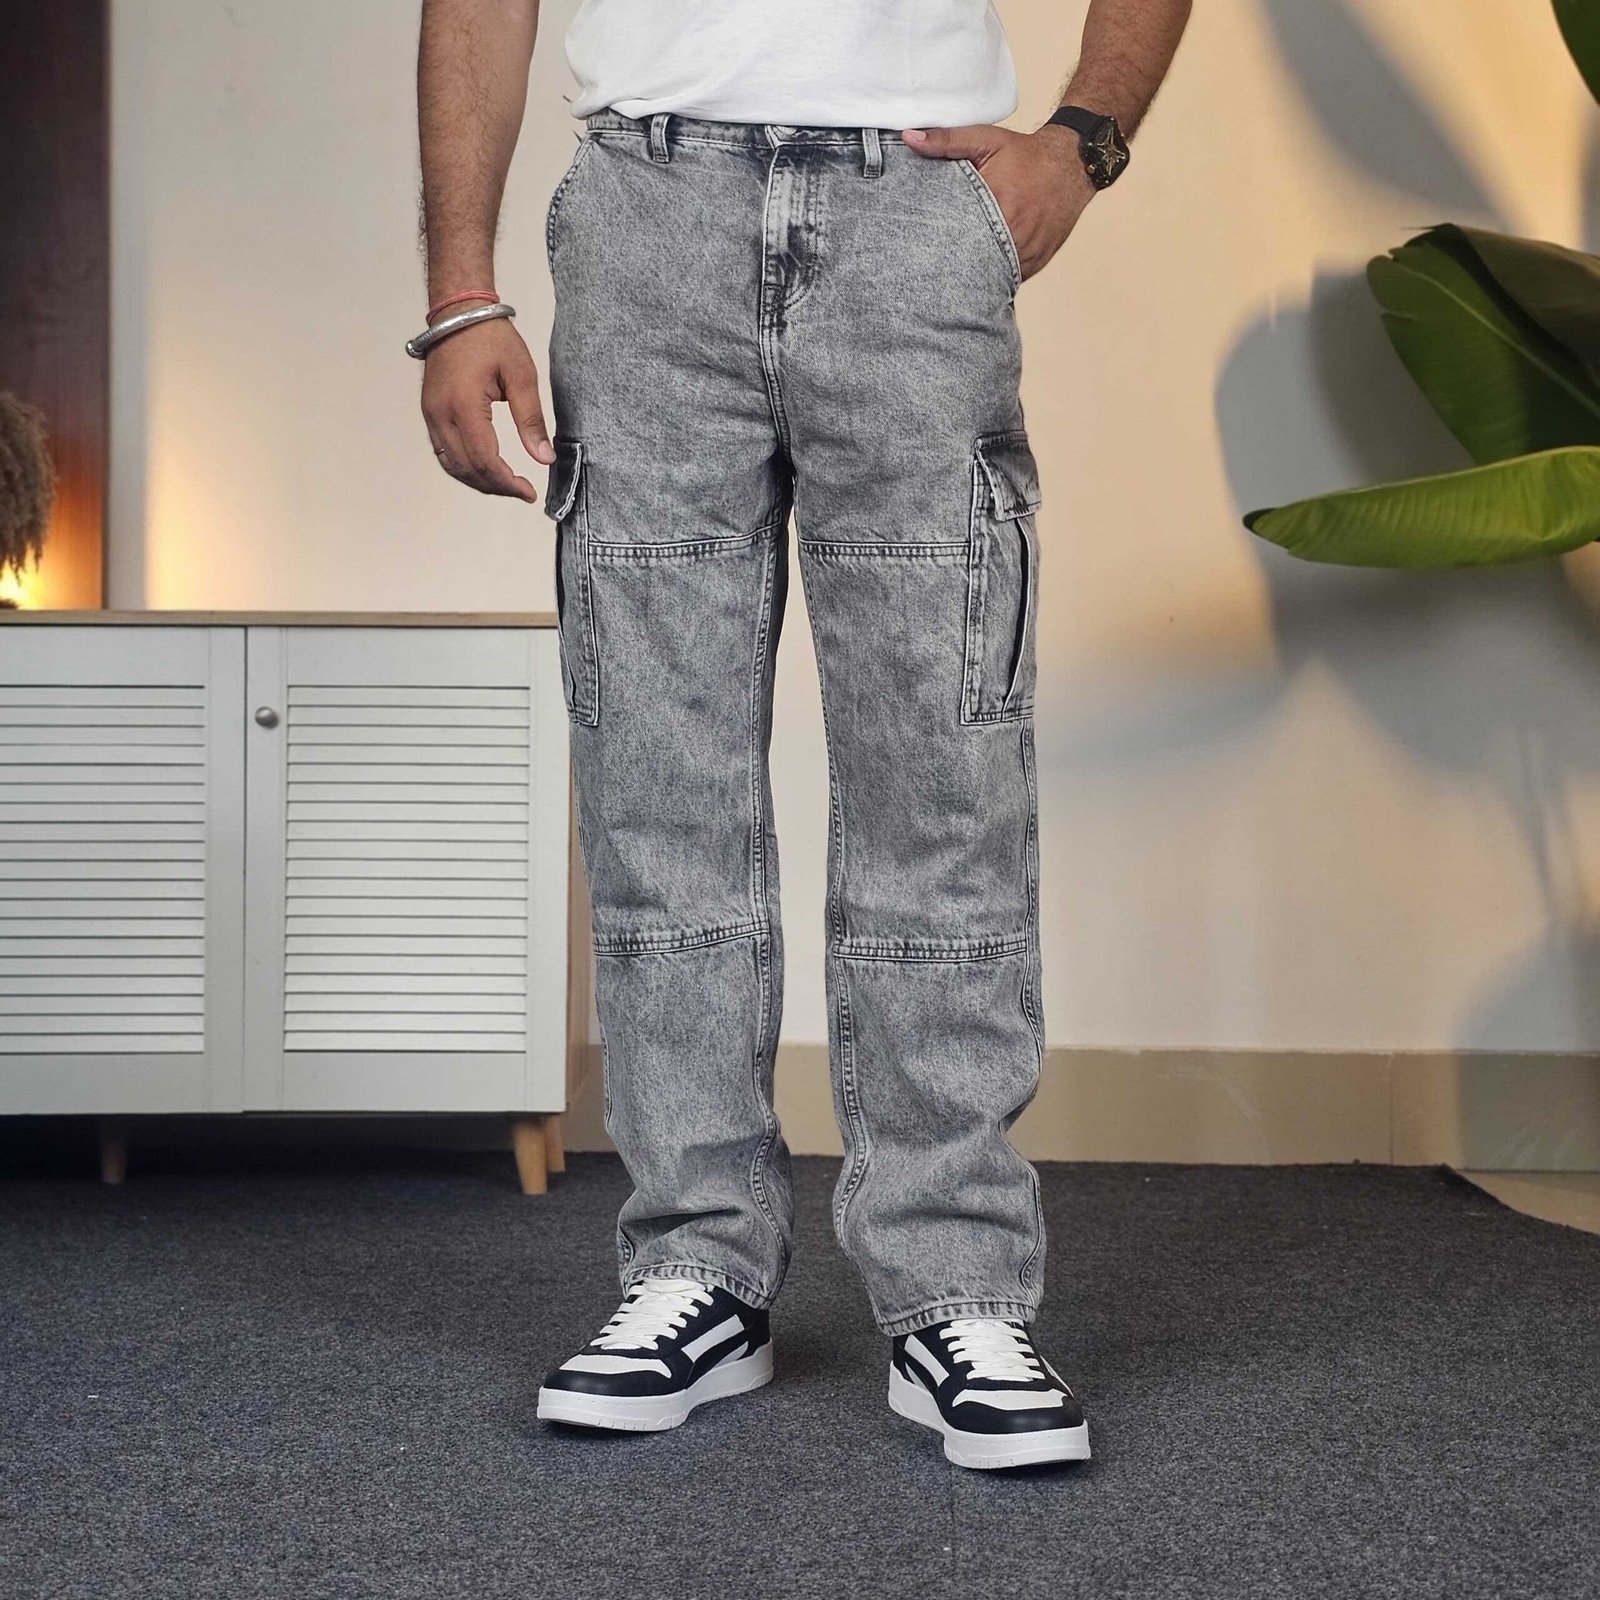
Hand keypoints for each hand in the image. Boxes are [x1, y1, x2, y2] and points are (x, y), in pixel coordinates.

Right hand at [420, 316, 554, 501]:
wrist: (459, 312)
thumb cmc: (490, 337)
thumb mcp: (521, 374)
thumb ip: (531, 419)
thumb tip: (543, 458)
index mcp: (463, 405)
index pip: (484, 460)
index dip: (507, 483)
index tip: (529, 492)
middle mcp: (440, 414)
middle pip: (466, 469)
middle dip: (496, 486)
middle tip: (522, 491)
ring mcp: (431, 414)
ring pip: (451, 465)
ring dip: (479, 481)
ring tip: (507, 484)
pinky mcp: (430, 412)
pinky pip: (443, 451)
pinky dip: (464, 467)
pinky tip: (486, 470)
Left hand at [904, 123, 1095, 282]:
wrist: (1072, 163)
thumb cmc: (1026, 154)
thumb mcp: (986, 140)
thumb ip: (947, 141)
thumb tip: (910, 139)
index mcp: (999, 207)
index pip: (960, 238)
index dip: (941, 247)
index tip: (924, 250)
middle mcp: (1016, 235)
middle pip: (974, 262)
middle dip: (955, 263)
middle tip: (933, 265)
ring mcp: (1029, 253)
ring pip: (993, 275)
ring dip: (976, 272)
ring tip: (955, 269)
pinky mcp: (1037, 262)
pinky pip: (1010, 277)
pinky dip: (996, 273)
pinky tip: (981, 267)